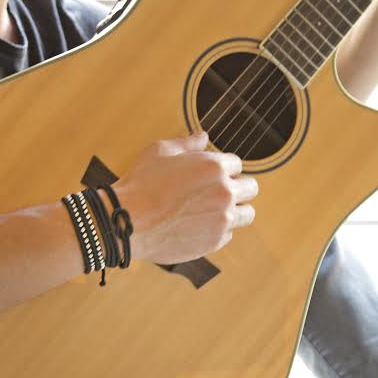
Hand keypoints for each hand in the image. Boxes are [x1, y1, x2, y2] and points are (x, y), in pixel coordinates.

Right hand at [114, 132, 258, 264]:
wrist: (126, 222)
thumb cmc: (140, 184)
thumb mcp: (160, 151)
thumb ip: (187, 143)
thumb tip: (204, 136)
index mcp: (214, 166)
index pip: (237, 164)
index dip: (224, 168)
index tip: (212, 175)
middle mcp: (224, 192)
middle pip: (251, 188)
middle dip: (238, 187)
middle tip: (219, 192)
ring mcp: (222, 219)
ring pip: (247, 214)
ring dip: (235, 210)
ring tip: (215, 210)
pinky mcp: (215, 241)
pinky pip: (229, 234)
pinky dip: (218, 230)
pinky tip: (198, 226)